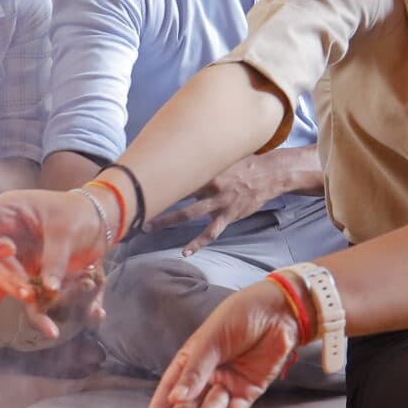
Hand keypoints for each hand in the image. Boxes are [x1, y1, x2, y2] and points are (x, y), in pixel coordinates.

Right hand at [0, 188, 110, 339]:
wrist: (97, 224)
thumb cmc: (78, 214)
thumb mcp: (66, 230)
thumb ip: (55, 258)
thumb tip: (48, 289)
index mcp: (7, 212)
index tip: (9, 251)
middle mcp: (3, 235)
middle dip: (11, 276)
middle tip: (30, 288)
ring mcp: (12, 257)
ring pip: (2, 280)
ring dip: (16, 290)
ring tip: (32, 297)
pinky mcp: (23, 274)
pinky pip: (2, 294)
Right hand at [141, 280, 302, 407]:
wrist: (279, 311)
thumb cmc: (240, 316)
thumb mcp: (212, 340)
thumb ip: (195, 371)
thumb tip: (175, 398)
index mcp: (192, 357)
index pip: (171, 385)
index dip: (160, 407)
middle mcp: (208, 373)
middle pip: (190, 403)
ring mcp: (228, 383)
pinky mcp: (249, 391)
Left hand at [153, 152, 293, 254]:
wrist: (272, 174)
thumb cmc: (246, 163)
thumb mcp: (224, 155)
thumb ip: (205, 158)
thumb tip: (184, 156)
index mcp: (207, 168)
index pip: (178, 170)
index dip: (159, 173)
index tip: (139, 177)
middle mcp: (211, 185)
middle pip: (177, 193)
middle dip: (156, 199)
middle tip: (136, 204)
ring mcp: (219, 202)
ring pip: (189, 214)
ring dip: (167, 220)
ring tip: (148, 228)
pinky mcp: (229, 215)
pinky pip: (211, 232)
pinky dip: (197, 243)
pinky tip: (185, 252)